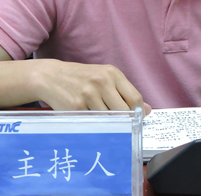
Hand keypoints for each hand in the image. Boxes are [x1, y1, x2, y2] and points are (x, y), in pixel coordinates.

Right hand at [35, 59, 150, 114]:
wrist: (52, 76)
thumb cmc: (82, 78)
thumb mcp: (104, 77)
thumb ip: (125, 92)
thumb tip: (148, 110)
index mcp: (112, 73)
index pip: (135, 98)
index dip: (139, 113)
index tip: (136, 119)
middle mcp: (102, 82)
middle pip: (124, 112)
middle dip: (125, 122)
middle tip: (119, 125)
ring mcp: (89, 95)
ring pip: (110, 120)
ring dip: (108, 125)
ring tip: (101, 121)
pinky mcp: (77, 107)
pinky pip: (94, 124)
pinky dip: (95, 126)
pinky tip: (90, 121)